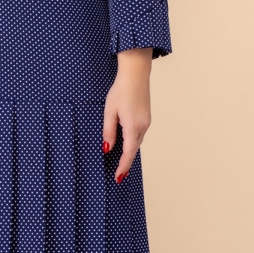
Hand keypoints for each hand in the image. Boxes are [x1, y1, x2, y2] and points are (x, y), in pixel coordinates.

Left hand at [102, 48, 152, 182]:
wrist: (136, 75)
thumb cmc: (121, 90)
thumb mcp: (109, 111)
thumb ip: (108, 131)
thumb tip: (107, 148)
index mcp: (133, 126)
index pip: (128, 152)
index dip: (123, 166)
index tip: (118, 177)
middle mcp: (142, 126)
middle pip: (134, 149)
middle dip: (126, 162)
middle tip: (118, 175)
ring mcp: (146, 122)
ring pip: (137, 142)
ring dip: (129, 153)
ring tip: (121, 164)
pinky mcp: (146, 118)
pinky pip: (139, 135)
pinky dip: (132, 143)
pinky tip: (126, 145)